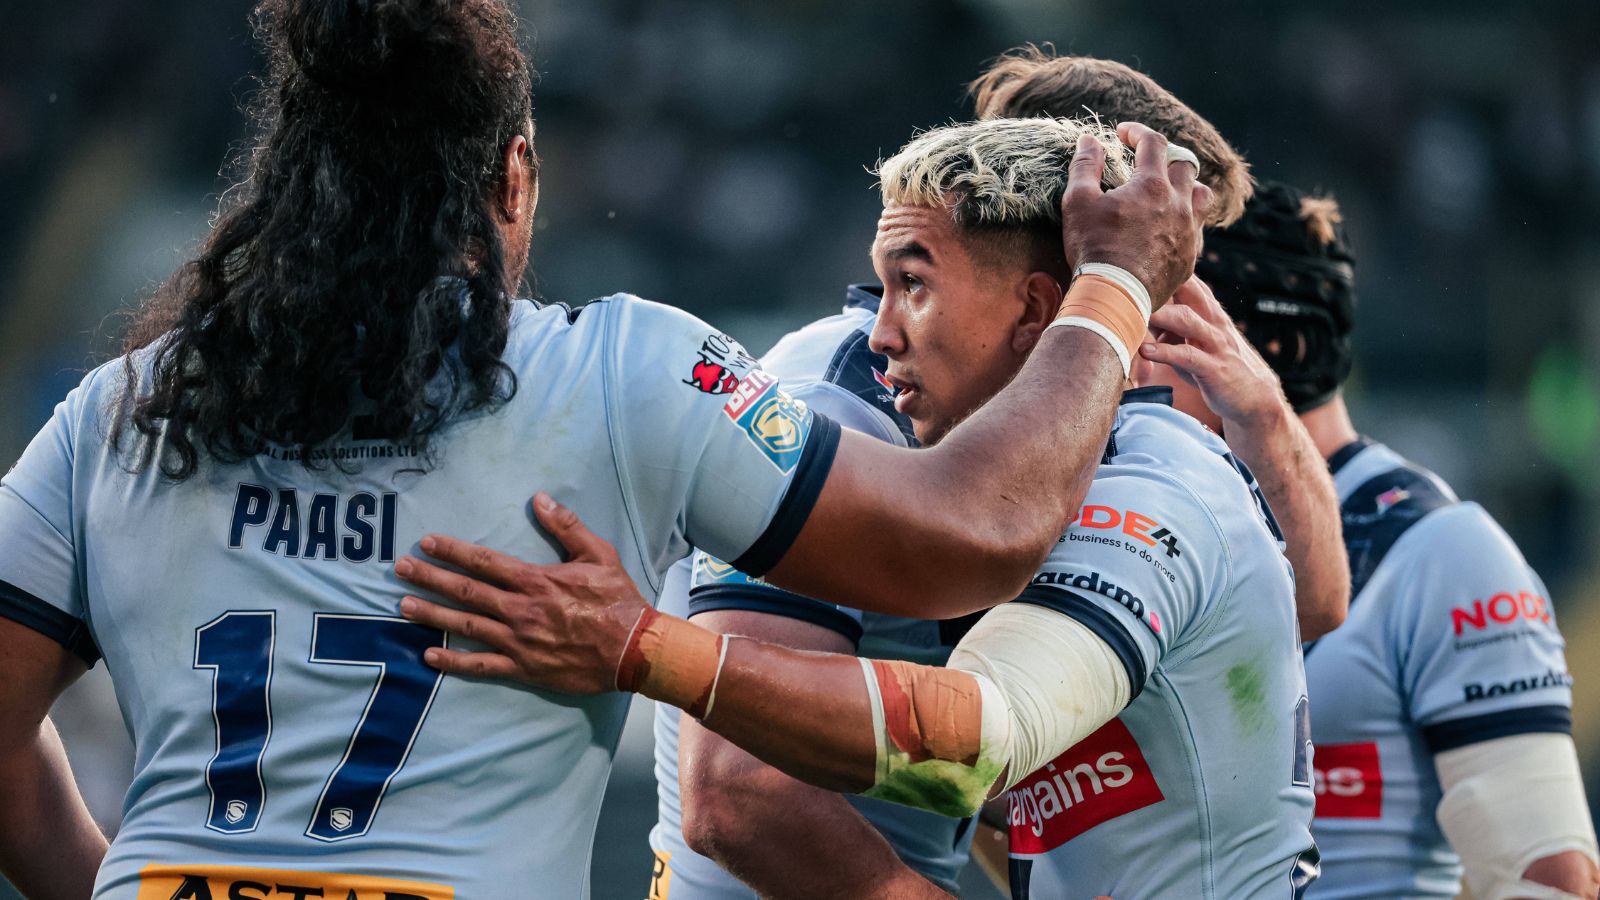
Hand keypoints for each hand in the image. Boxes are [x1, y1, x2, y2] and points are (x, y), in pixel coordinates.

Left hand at [393, 492, 647, 693]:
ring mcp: (518, 641)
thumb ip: (567, 526)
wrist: (634, 649)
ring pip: (465, 626)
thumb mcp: (599, 554)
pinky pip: (481, 665)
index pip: (484, 561)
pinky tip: (429, 656)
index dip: (452, 551)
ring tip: (403, 606)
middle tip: (400, 570)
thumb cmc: (618, 601)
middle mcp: (520, 610)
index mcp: (536, 581)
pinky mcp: (523, 668)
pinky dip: (453, 662)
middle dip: (429, 578)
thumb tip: (540, 499)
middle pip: (465, 591)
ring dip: (431, 615)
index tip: (426, 543)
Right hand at [1061, 122, 1212, 308]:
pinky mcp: (1190, 257)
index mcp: (1152, 185)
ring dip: (1186, 187)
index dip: (1138, 132)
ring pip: (1201, 195)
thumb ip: (1085, 166)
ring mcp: (1189, 231)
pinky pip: (1197, 229)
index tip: (1123, 134)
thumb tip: (1090, 140)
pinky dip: (1185, 220)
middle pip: (1185, 165)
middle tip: (1145, 163)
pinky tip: (1168, 226)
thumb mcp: (1078, 202)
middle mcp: (1178, 203)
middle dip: (1165, 157)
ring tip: (1168, 191)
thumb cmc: (1093, 247)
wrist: (1114, 297)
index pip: (1154, 142)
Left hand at [1140, 275, 1287, 427]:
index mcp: (1208, 311)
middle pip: (1188, 291)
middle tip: (1130, 278)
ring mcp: (1215, 343)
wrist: (1254, 397)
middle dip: (1162, 282)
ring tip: (1132, 313)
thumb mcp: (1194, 343)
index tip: (1137, 261)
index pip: (1188, 281)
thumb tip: (1140, 320)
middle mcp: (1213, 321)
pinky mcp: (1214, 368)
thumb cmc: (1215, 366)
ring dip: (1159, 314)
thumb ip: (1169, 329)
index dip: (1166, 270)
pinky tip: (1145, 351)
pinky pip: (1187, 356)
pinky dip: (1165, 352)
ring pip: (1185, 319)